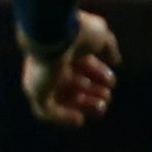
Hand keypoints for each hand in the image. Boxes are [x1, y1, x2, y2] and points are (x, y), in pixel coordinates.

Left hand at [18, 10, 119, 126]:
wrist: (52, 32)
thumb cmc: (75, 31)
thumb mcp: (100, 36)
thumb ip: (108, 48)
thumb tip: (116, 60)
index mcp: (63, 48)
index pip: (81, 65)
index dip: (97, 73)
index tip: (111, 81)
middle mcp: (50, 63)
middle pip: (72, 82)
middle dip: (91, 91)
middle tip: (107, 97)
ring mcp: (41, 78)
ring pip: (61, 98)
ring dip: (82, 104)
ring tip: (100, 107)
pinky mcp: (35, 91)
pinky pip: (47, 111)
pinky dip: (63, 117)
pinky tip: (78, 120)